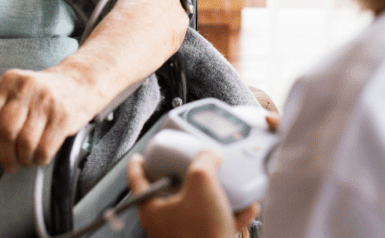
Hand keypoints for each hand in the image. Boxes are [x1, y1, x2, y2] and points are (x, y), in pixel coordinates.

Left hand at [0, 68, 94, 172]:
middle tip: (8, 163)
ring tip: (25, 159)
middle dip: (4, 156)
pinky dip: (39, 160)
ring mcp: (46, 100)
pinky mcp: (63, 116)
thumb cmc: (43, 97)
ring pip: (24, 143)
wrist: (81, 83)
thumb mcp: (15, 102)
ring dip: (22, 159)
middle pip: (4, 131)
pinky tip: (40, 156)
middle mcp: (26, 87)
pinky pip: (44, 149)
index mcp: (9, 81)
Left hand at [126, 150, 258, 237]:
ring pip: (196, 207)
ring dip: (214, 194)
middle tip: (190, 164)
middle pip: (168, 192)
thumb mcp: (202, 181)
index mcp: (152, 210)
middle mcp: (164, 225)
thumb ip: (205, 160)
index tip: (141, 156)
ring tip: (226, 184)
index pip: (137, 181)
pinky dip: (230, 213)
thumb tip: (211, 155)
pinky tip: (246, 206)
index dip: (138, 164)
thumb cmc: (203, 231)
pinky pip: (215, 223)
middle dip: (184, 176)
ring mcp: (184, 235)